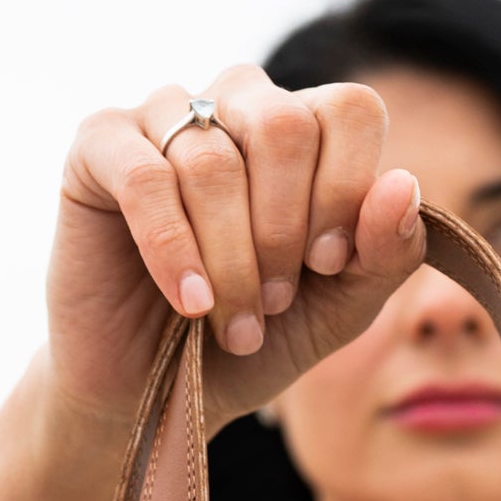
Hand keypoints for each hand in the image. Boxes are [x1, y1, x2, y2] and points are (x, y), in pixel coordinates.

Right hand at [46, 66, 425, 450]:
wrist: (154, 394)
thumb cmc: (249, 342)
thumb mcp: (339, 311)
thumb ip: (385, 254)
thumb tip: (402, 184)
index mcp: (301, 130)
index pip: (349, 110)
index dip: (345, 189)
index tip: (328, 265)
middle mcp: (233, 106)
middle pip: (284, 125)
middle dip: (285, 230)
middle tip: (274, 300)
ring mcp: (163, 117)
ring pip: (213, 162)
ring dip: (231, 259)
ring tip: (232, 323)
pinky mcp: (98, 146)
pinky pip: (145, 177)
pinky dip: (174, 250)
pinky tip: (190, 302)